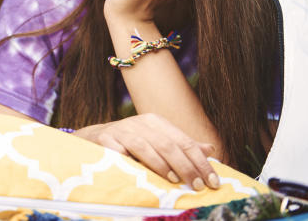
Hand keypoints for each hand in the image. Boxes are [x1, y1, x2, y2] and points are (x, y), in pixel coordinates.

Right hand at [74, 113, 219, 189]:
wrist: (94, 138)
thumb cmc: (131, 143)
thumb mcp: (157, 140)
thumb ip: (182, 145)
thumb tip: (210, 149)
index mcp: (156, 122)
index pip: (184, 142)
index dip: (201, 161)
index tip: (213, 181)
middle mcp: (139, 123)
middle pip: (168, 145)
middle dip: (186, 166)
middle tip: (198, 185)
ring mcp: (121, 131)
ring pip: (145, 146)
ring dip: (162, 164)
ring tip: (175, 180)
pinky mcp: (105, 140)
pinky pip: (120, 152)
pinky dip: (131, 162)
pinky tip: (141, 173)